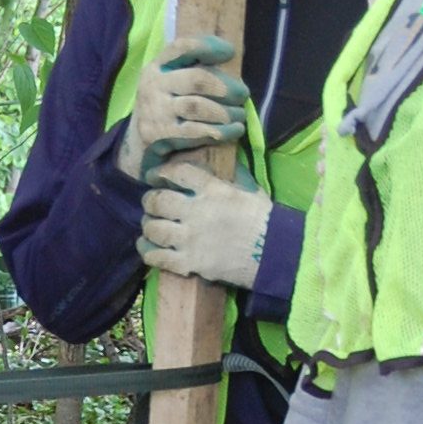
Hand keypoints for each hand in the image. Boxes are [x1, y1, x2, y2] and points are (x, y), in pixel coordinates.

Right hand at [116, 34, 248, 181]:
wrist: (139, 145)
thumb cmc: (165, 108)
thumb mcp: (169, 84)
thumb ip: (192, 70)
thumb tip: (234, 60)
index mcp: (157, 66)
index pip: (182, 47)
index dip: (208, 46)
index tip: (230, 52)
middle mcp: (153, 85)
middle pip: (196, 79)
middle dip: (226, 87)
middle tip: (243, 95)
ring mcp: (154, 111)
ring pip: (197, 106)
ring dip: (225, 112)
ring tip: (240, 115)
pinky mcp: (158, 135)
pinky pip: (195, 131)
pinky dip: (220, 131)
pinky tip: (234, 130)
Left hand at [138, 164, 271, 286]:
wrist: (275, 254)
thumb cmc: (264, 220)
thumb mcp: (249, 189)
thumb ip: (230, 175)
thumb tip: (221, 160)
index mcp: (212, 190)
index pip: (176, 172)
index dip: (160, 173)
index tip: (154, 177)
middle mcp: (197, 211)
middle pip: (157, 201)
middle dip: (150, 201)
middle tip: (153, 205)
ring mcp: (191, 239)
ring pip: (153, 229)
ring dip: (149, 227)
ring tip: (153, 227)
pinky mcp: (190, 263)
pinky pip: (156, 257)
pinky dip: (148, 251)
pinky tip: (149, 248)